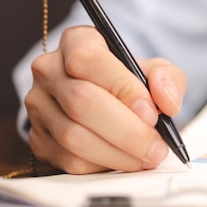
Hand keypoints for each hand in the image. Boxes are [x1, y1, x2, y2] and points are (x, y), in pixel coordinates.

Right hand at [24, 26, 186, 173]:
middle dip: (127, 130)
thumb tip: (166, 101)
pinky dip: (104, 165)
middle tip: (157, 146)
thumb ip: (167, 79)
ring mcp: (39, 106)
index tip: (152, 112)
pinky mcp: (39, 140)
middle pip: (81, 101)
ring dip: (119, 153)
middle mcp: (49, 70)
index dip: (122, 87)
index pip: (88, 58)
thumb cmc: (130, 84)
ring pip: (74, 136)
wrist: (108, 105)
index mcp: (76, 41)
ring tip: (148, 157)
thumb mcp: (154, 72)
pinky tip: (127, 161)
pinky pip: (70, 160)